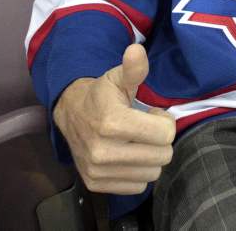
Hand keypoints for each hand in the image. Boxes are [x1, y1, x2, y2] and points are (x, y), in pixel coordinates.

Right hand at [52, 44, 175, 193]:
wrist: (70, 113)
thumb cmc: (102, 95)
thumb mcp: (118, 78)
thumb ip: (133, 68)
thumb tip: (136, 50)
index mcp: (112, 123)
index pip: (165, 134)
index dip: (164, 122)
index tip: (152, 114)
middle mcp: (103, 152)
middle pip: (163, 156)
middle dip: (160, 140)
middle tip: (146, 128)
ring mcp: (98, 171)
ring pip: (152, 173)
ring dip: (150, 157)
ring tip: (137, 141)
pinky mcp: (96, 184)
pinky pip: (137, 186)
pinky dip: (138, 172)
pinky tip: (128, 155)